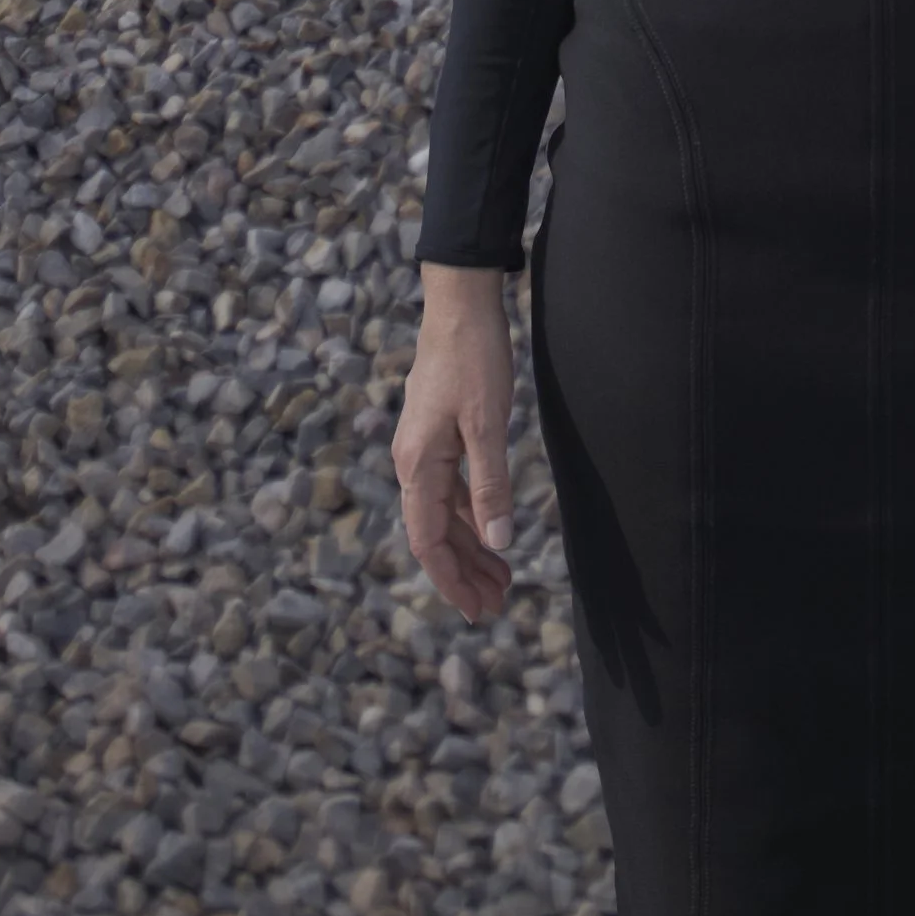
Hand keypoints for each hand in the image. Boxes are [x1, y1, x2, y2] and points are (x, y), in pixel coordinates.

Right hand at [393, 264, 517, 621]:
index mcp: (417, 465)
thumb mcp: (488, 423)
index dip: (451, 581)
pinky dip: (472, 515)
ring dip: (471, 548)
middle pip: (435, 534)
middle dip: (465, 573)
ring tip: (501, 578)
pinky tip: (491, 530)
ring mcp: (424, 449)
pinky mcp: (438, 436)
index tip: (476, 612)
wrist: (460, 304)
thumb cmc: (474, 358)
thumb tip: (498, 543)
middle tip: (498, 605)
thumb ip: (491, 485)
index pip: (428, 542)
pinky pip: (451, 490)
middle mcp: (413, 463)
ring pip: (445, 514)